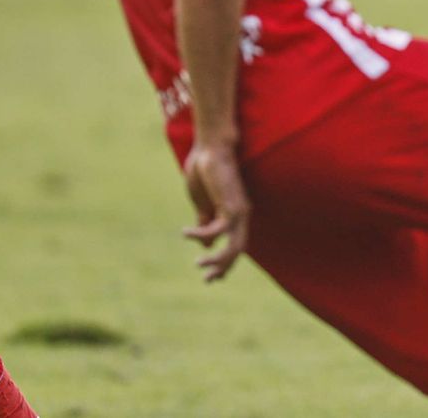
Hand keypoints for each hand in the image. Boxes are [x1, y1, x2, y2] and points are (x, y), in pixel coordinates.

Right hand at [182, 140, 250, 282]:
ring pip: (235, 247)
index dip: (224, 263)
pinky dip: (201, 235)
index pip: (234, 245)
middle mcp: (241, 215)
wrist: (210, 147)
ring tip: (198, 263)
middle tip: (207, 280)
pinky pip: (217, 230)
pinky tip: (186, 232)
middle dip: (224, 268)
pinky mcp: (231, 205)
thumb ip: (205, 220)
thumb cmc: (205, 170)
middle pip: (238, 250)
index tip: (211, 278)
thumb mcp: (201, 202)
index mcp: (233, 214)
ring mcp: (239, 210)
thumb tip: (208, 244)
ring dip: (217, 261)